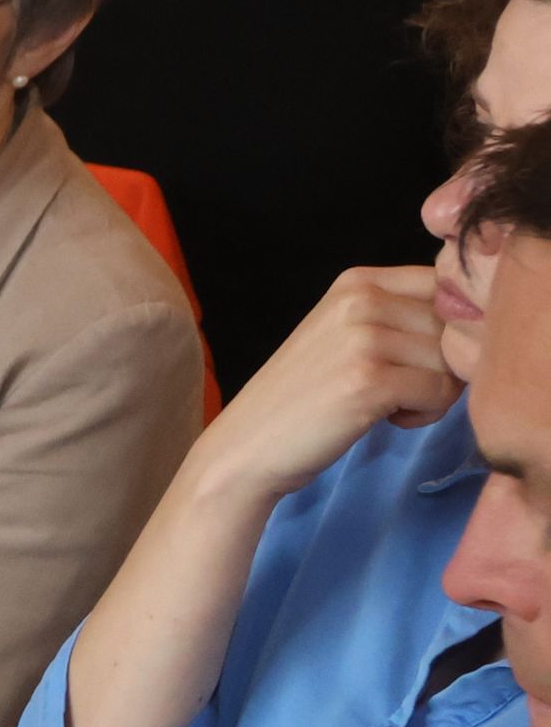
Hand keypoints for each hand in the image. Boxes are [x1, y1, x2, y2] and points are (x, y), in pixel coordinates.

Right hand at [189, 265, 455, 510]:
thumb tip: (479, 323)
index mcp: (357, 281)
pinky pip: (439, 392)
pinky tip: (386, 419)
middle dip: (440, 365)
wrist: (247, 445)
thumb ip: (401, 315)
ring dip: (434, 393)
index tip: (412, 359)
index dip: (448, 330)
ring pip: (453, 362)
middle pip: (457, 327)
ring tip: (388, 405)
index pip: (449, 289)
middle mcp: (360, 299)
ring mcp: (363, 338)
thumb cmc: (306, 397)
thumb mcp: (347, 335)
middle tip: (396, 389)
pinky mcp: (368, 380)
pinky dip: (423, 414)